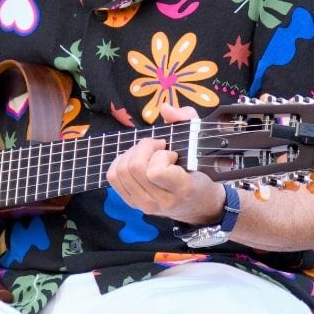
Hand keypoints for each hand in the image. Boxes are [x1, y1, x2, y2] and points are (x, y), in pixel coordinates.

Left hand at [106, 103, 224, 224]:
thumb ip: (187, 120)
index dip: (160, 155)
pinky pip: (113, 178)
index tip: (172, 153)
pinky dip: (121, 162)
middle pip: (134, 168)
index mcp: (182, 189)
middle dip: (144, 148)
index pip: (155, 172)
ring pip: (121, 172)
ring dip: (132, 154)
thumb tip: (165, 108)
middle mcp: (161, 201)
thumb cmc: (199, 172)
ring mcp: (144, 205)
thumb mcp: (200, 143)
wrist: (198, 204)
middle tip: (158, 147)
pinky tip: (136, 160)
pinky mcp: (132, 203)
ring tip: (148, 153)